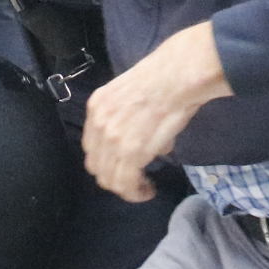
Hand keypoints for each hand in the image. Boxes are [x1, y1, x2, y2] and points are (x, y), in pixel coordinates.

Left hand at [83, 22, 231, 201]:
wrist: (177, 75)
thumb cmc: (163, 77)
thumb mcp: (130, 92)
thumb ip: (126, 116)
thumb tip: (143, 137)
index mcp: (97, 106)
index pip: (92, 146)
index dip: (106, 160)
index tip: (122, 165)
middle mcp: (99, 123)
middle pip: (96, 166)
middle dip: (113, 177)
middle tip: (133, 180)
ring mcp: (113, 139)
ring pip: (109, 179)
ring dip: (126, 189)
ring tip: (143, 188)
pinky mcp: (131, 152)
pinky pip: (126, 184)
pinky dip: (136, 193)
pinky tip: (148, 190)